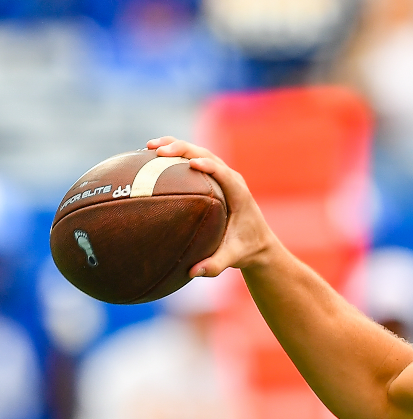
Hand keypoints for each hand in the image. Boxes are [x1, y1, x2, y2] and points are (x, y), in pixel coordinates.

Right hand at [146, 137, 277, 277]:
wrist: (258, 243)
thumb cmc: (246, 249)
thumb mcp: (233, 258)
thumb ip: (216, 265)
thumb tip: (194, 272)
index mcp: (239, 195)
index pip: (224, 174)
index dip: (209, 166)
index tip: (191, 163)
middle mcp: (232, 180)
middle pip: (207, 155)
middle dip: (183, 149)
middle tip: (158, 151)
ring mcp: (222, 176)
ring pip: (199, 152)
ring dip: (176, 146)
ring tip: (149, 147)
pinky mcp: (214, 178)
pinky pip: (193, 161)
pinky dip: (174, 156)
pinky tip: (150, 158)